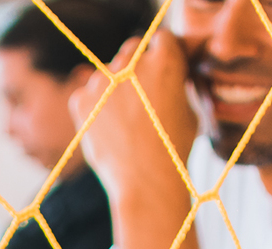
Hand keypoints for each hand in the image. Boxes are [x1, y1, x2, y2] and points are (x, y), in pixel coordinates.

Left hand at [70, 31, 197, 207]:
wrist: (146, 184)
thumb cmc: (173, 152)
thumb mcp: (189, 111)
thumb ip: (176, 85)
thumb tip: (169, 78)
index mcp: (165, 59)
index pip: (160, 40)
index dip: (160, 58)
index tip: (159, 76)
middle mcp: (132, 62)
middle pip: (131, 51)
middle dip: (135, 71)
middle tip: (139, 104)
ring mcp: (103, 80)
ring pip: (108, 76)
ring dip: (113, 91)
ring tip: (125, 127)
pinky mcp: (82, 100)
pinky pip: (86, 97)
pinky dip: (93, 110)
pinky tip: (107, 132)